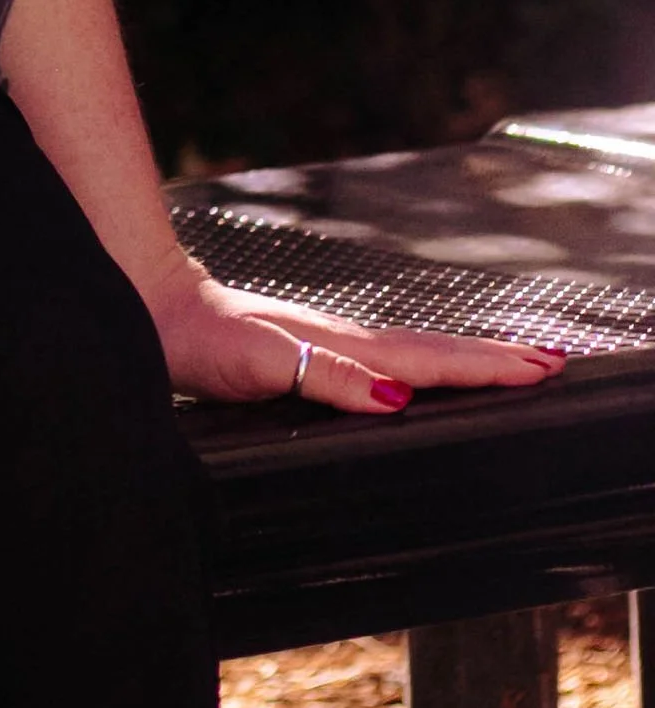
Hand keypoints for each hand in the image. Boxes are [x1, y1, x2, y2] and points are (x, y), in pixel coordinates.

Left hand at [147, 261, 569, 413]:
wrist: (155, 310)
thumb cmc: (202, 340)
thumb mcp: (265, 364)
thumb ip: (328, 378)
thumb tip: (398, 398)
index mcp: (345, 347)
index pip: (432, 361)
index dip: (486, 369)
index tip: (540, 368)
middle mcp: (343, 341)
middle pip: (434, 351)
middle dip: (493, 360)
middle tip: (551, 363)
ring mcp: (327, 344)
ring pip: (411, 353)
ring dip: (462, 361)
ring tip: (505, 366)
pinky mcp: (306, 353)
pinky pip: (381, 362)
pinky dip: (417, 367)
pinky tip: (418, 378)